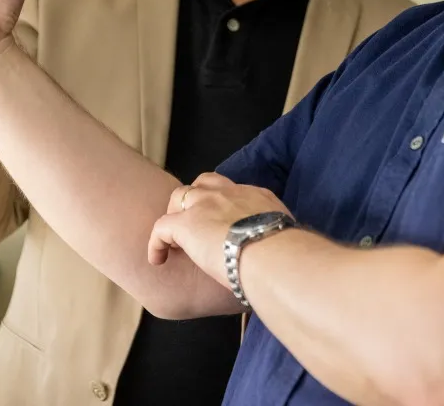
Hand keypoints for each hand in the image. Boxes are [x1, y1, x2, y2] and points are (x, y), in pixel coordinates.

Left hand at [148, 173, 290, 288]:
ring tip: (176, 240)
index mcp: (256, 196)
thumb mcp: (286, 236)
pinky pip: (160, 227)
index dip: (222, 204)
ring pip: (179, 197)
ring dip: (176, 215)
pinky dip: (156, 243)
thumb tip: (278, 252)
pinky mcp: (185, 223)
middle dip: (195, 200)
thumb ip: (276, 237)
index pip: (233, 191)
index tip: (222, 222)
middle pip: (203, 184)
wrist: (272, 254)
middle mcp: (228, 193)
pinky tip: (158, 259)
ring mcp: (205, 205)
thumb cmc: (285, 253)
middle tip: (195, 224)